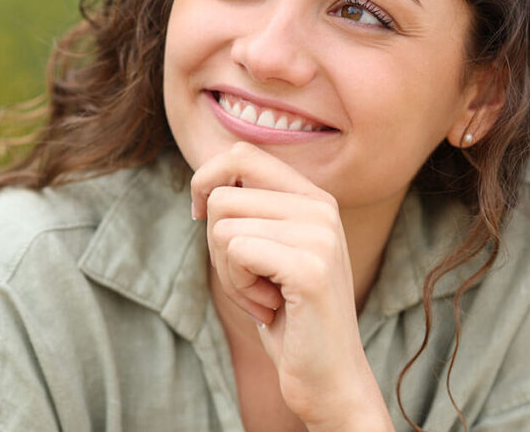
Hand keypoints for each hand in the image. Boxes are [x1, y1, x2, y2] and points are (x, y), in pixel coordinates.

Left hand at [191, 142, 391, 430]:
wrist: (328, 377)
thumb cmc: (288, 314)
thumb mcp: (268, 249)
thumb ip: (250, 208)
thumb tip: (205, 178)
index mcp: (314, 196)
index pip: (241, 153)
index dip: (207, 180)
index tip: (201, 215)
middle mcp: (322, 206)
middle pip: (223, 195)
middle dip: (216, 242)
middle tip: (246, 277)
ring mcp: (320, 234)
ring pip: (223, 226)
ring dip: (227, 271)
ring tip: (262, 295)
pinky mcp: (310, 267)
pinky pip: (235, 252)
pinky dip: (238, 287)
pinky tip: (269, 307)